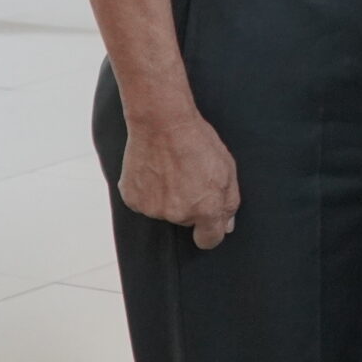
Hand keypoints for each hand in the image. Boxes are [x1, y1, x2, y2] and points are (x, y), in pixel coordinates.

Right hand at [118, 112, 240, 248]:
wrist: (161, 122)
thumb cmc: (198, 141)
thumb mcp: (227, 168)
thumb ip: (229, 202)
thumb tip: (226, 227)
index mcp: (205, 209)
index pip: (209, 240)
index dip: (209, 232)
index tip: (206, 225)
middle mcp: (178, 214)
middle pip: (186, 221)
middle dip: (189, 205)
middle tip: (187, 176)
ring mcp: (153, 208)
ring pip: (164, 211)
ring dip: (167, 197)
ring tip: (169, 170)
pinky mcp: (132, 199)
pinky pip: (144, 203)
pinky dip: (148, 191)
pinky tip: (153, 170)